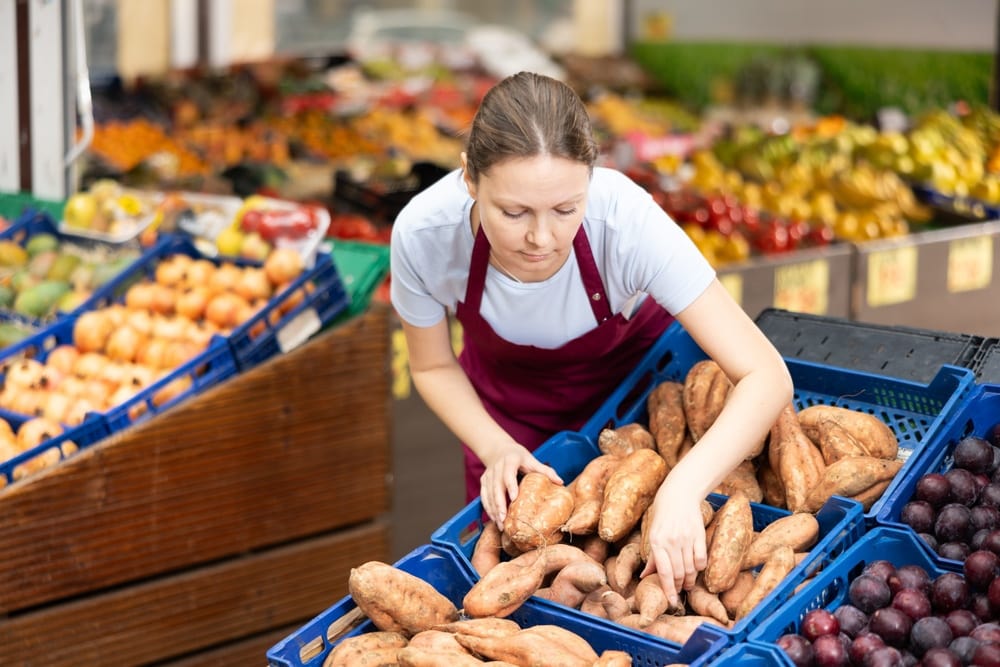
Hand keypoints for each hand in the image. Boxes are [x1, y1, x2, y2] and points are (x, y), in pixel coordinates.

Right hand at [479, 443, 561, 525]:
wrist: (499, 449)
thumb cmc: (518, 456)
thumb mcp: (532, 459)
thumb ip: (545, 470)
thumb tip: (561, 482)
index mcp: (510, 461)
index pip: (508, 474)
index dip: (510, 486)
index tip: (514, 499)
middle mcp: (497, 468)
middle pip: (496, 487)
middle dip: (499, 504)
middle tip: (504, 519)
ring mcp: (488, 475)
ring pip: (488, 494)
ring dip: (493, 510)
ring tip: (500, 525)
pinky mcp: (483, 481)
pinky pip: (484, 496)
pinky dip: (488, 508)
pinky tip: (494, 519)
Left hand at [639, 489, 707, 607]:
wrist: (679, 495)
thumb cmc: (662, 515)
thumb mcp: (652, 534)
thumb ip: (651, 557)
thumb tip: (644, 577)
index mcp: (656, 542)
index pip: (665, 572)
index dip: (669, 590)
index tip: (671, 602)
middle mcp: (672, 541)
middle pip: (679, 573)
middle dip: (679, 586)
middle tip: (679, 591)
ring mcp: (687, 538)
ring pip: (690, 568)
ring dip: (689, 580)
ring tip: (687, 584)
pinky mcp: (699, 535)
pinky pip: (702, 559)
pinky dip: (699, 568)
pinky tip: (695, 569)